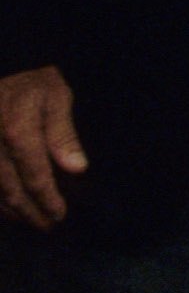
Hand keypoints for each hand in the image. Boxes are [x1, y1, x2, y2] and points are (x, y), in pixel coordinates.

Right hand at [1, 66, 82, 229]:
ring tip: (30, 222)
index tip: (59, 215)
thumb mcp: (57, 98)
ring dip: (11, 210)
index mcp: (17, 131)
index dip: (47, 200)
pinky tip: (7, 209)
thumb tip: (76, 168)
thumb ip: (64, 134)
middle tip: (48, 226)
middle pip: (10, 189)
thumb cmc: (36, 83)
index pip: (34, 176)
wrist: (7, 66)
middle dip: (30, 212)